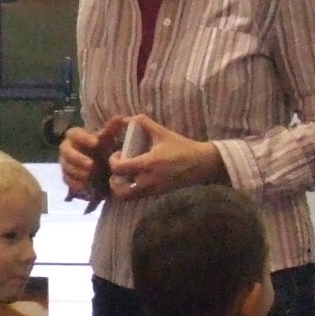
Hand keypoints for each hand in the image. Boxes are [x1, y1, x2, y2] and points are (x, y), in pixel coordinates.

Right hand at [59, 116, 124, 202]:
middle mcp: (67, 148)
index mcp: (75, 136)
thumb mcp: (107, 140)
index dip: (83, 137)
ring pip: (66, 166)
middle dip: (77, 158)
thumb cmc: (101, 149)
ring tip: (89, 176)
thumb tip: (119, 117)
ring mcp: (65, 163)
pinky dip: (75, 183)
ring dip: (77, 171)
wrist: (99, 167)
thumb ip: (111, 129)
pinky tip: (84, 186)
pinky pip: (67, 180)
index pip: (74, 133)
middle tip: (91, 164)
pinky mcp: (66, 177)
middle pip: (65, 150)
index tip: (96, 143)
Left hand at [107, 118, 227, 201]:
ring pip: (128, 197)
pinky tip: (136, 178)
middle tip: (117, 171)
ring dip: (121, 188)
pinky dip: (132, 190)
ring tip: (124, 177)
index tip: (118, 154)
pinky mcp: (158, 194)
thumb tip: (127, 118)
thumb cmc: (181, 147)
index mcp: (148, 163)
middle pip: (120, 190)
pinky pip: (138, 196)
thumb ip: (143, 123)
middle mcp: (148, 180)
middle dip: (114, 181)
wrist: (201, 163)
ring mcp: (153, 189)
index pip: (119, 169)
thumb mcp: (162, 132)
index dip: (113, 162)